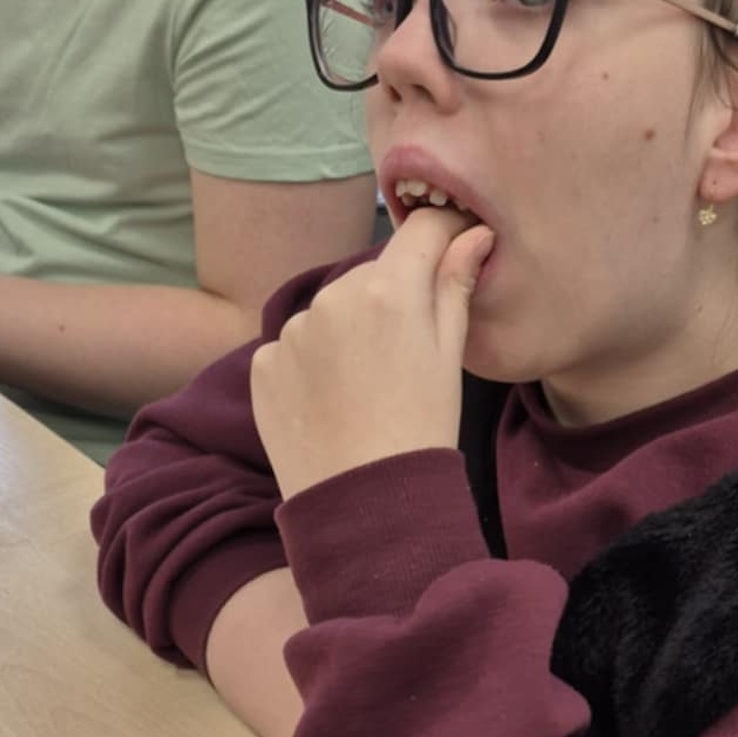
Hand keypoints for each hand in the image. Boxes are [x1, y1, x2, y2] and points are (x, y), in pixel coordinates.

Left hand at [251, 207, 493, 499]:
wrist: (364, 505)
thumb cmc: (422, 431)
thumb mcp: (450, 357)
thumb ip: (456, 285)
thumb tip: (474, 233)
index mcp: (390, 290)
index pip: (422, 231)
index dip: (444, 235)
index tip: (455, 250)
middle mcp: (334, 297)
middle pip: (374, 274)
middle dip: (394, 296)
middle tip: (408, 353)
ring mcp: (292, 330)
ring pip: (332, 310)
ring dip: (350, 330)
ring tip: (368, 386)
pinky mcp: (264, 363)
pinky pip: (296, 346)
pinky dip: (314, 363)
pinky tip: (334, 401)